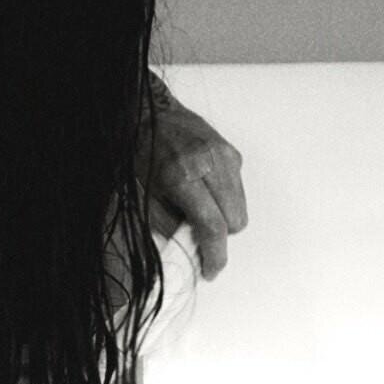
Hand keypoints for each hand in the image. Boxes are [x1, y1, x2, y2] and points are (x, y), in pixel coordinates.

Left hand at [138, 73, 247, 279]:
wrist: (150, 114)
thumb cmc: (142, 154)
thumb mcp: (144, 196)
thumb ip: (168, 225)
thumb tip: (189, 251)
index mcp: (182, 177)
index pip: (213, 226)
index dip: (215, 255)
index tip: (211, 270)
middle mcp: (209, 164)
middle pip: (235, 221)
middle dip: (220, 236)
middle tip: (199, 236)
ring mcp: (224, 156)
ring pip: (241, 208)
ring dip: (225, 219)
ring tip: (201, 211)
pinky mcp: (232, 153)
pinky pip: (239, 191)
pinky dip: (227, 200)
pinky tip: (207, 192)